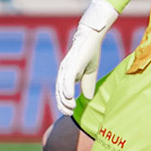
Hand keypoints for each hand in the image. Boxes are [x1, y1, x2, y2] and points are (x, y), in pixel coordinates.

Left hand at [55, 0, 117, 115]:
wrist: (91, 37)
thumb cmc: (90, 52)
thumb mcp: (90, 72)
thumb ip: (87, 84)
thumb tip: (87, 98)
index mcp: (66, 74)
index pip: (61, 92)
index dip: (63, 103)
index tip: (70, 112)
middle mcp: (63, 72)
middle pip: (58, 92)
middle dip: (62, 105)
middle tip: (69, 113)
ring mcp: (66, 68)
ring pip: (62, 87)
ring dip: (65, 100)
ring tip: (71, 108)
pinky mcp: (71, 64)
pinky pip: (67, 79)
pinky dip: (67, 88)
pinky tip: (70, 96)